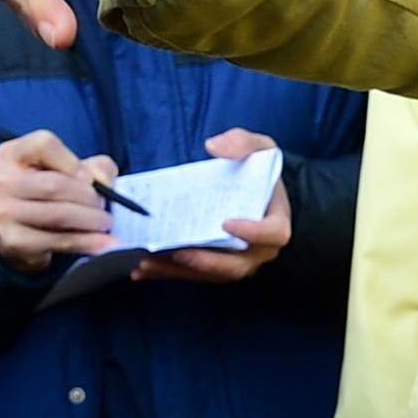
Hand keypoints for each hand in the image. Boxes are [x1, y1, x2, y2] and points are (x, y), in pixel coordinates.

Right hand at [0, 128, 116, 272]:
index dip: (73, 161)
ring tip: (106, 222)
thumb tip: (102, 182)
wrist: (14, 228)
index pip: (44, 145)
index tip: (92, 178)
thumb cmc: (44, 191)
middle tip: (105, 206)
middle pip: (54, 185)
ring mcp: (1, 213)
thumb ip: (93, 166)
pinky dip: (86, 243)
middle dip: (89, 197)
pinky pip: (57, 241)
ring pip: (58, 215)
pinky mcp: (12, 242)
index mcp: (10, 154)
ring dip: (91, 221)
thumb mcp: (65, 168)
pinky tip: (104, 243)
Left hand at [131, 129, 291, 285]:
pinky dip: (166, 273)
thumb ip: (241, 143)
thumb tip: (214, 146)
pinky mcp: (213, 266)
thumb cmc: (259, 170)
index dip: (254, 232)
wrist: (255, 190)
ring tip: (148, 262)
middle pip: (236, 265)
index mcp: (275, 222)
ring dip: (177, 271)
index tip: (226, 223)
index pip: (274, 234)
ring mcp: (235, 262)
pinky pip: (191, 274)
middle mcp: (258, 250)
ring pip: (209, 273)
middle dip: (206, 261)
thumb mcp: (260, 148)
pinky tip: (141, 269)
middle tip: (179, 252)